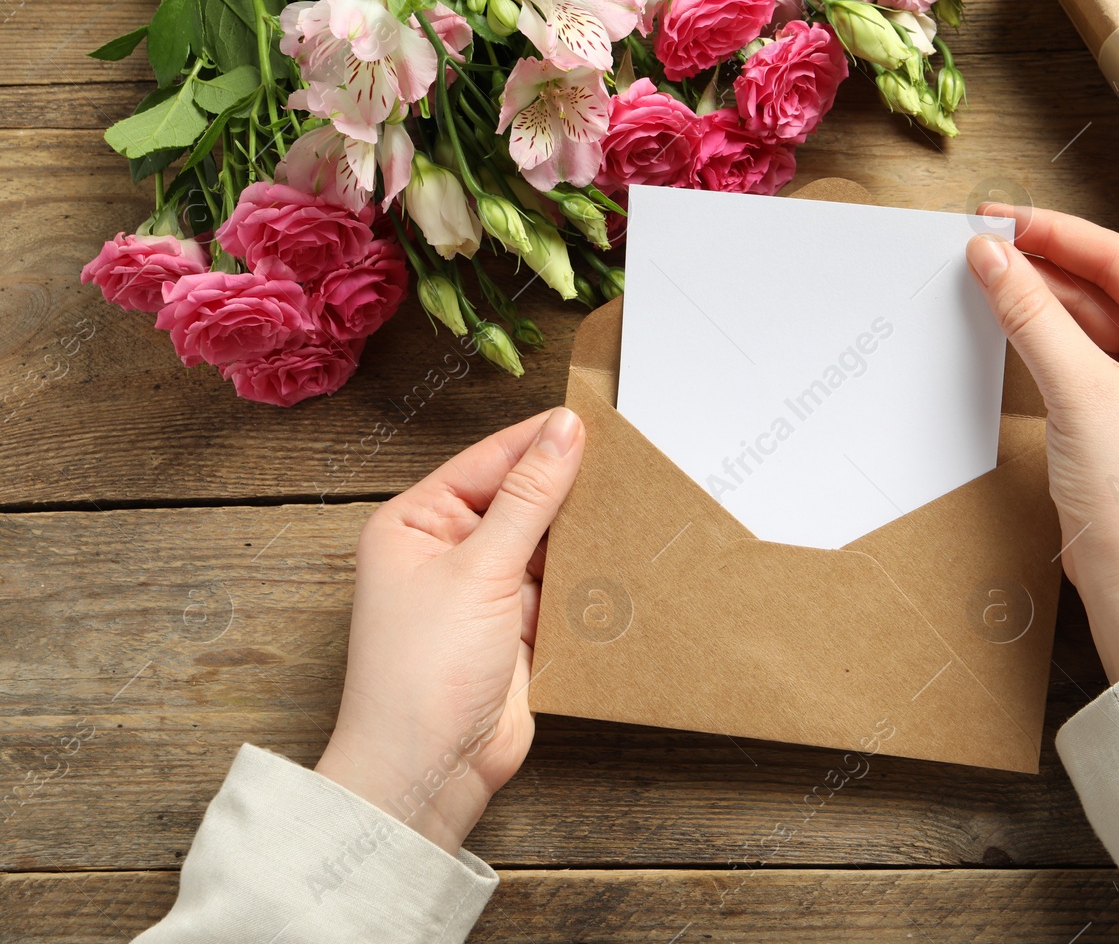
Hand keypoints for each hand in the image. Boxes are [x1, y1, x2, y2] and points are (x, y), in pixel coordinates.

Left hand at [315, 407, 585, 851]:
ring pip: (544, 543)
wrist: (430, 769)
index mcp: (414, 523)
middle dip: (566, 488)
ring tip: (629, 511)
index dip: (538, 442)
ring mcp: (481, 591)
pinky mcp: (514, 629)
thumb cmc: (422, 673)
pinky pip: (558, 587)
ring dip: (580, 535)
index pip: (487, 462)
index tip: (592, 424)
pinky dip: (586, 578)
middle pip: (518, 499)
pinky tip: (618, 561)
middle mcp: (444, 551)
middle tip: (623, 465)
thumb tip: (562, 432)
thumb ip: (529, 498)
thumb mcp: (480, 569)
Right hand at [967, 207, 1118, 681]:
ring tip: (985, 271)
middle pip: (1111, 289)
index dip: (1060, 235)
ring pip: (1095, 323)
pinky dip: (1048, 340)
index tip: (1002, 216)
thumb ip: (1033, 317)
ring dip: (1043, 301)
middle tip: (983, 238)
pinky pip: (1088, 359)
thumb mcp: (1082, 395)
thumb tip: (991, 256)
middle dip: (1047, 266)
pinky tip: (1010, 315)